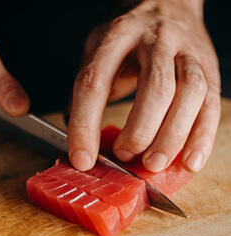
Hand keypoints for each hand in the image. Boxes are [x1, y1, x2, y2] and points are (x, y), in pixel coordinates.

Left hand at [67, 0, 220, 172]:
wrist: (166, 3)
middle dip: (140, 131)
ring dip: (172, 136)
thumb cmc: (126, 38)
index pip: (96, 82)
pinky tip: (188, 161)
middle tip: (125, 156)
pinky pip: (211, 104)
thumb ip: (86, 92)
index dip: (86, 124)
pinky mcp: (209, 67)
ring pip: (189, 94)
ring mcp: (187, 52)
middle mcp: (155, 40)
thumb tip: (78, 140)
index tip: (82, 159)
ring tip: (153, 164)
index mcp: (116, 36)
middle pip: (155, 87)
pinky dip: (202, 137)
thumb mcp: (97, 52)